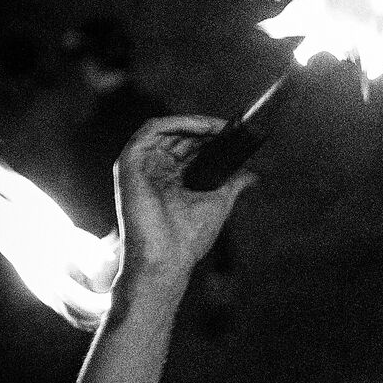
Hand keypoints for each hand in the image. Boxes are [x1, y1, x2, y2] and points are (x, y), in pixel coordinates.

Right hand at [113, 115, 255, 283]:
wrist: (165, 261)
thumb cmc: (186, 240)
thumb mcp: (218, 202)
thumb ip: (233, 183)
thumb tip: (254, 172)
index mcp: (169, 179)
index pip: (189, 147)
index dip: (210, 137)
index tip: (235, 133)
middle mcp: (153, 170)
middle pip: (179, 135)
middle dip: (205, 129)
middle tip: (231, 128)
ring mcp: (140, 165)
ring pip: (166, 128)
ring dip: (194, 122)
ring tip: (219, 126)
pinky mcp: (129, 162)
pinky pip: (152, 129)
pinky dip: (177, 122)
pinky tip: (201, 126)